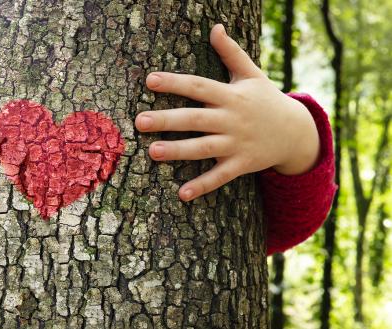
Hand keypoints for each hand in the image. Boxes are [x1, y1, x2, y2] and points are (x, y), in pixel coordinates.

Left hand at [135, 24, 319, 201]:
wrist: (297, 132)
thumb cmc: (266, 99)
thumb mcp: (252, 74)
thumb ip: (231, 53)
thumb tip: (215, 27)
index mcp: (231, 95)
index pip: (199, 86)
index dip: (175, 82)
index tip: (149, 80)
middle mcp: (232, 119)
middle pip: (195, 118)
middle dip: (167, 120)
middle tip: (139, 121)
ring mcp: (237, 143)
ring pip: (204, 148)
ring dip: (178, 151)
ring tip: (152, 152)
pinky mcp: (242, 164)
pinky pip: (220, 176)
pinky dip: (202, 186)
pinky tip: (181, 194)